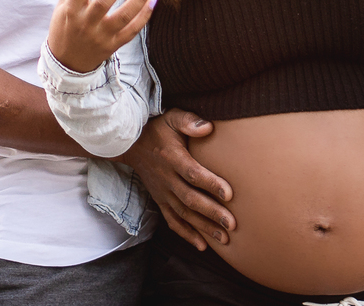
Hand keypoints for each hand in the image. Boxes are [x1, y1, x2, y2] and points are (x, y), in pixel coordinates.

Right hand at [47, 0, 158, 73]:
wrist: (67, 63)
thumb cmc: (65, 27)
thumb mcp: (64, 5)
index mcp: (71, 10)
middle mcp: (86, 23)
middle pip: (104, 1)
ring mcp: (101, 36)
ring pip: (124, 16)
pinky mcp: (113, 46)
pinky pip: (132, 30)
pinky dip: (144, 16)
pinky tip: (153, 1)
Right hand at [118, 109, 234, 250]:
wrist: (131, 144)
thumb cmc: (158, 129)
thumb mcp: (171, 118)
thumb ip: (189, 121)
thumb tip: (208, 127)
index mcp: (172, 158)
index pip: (192, 173)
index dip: (210, 184)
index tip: (229, 194)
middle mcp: (166, 178)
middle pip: (190, 199)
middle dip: (211, 212)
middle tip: (231, 224)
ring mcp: (162, 192)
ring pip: (183, 214)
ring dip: (203, 227)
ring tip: (224, 238)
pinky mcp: (160, 201)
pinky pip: (172, 221)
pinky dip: (186, 234)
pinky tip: (202, 246)